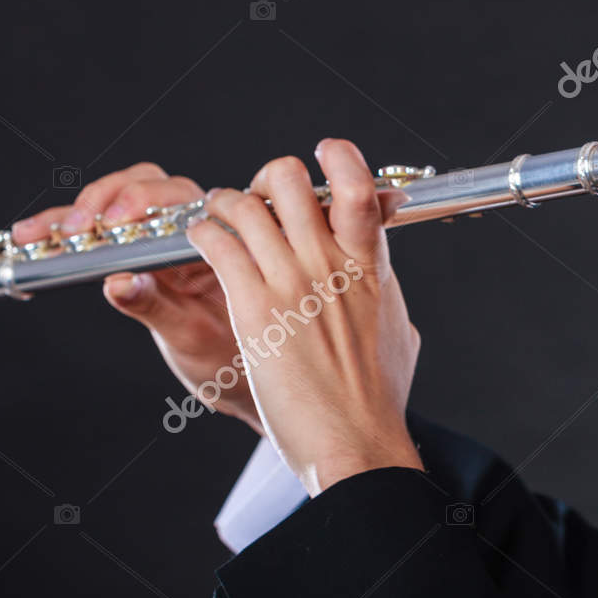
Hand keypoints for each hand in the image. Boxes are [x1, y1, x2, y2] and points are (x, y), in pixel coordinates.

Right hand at [11, 163, 263, 434]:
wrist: (237, 382)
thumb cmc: (229, 358)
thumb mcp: (192, 335)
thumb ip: (156, 306)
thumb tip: (117, 282)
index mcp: (216, 242)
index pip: (175, 198)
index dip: (138, 201)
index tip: (110, 223)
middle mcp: (190, 234)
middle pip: (143, 187)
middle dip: (101, 200)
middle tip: (72, 229)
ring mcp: (160, 243)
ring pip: (116, 204)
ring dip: (73, 213)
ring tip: (35, 233)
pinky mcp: (135, 258)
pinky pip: (101, 234)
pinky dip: (64, 232)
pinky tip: (34, 236)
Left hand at [187, 140, 423, 492]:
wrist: (356, 439)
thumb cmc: (378, 397)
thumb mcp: (397, 329)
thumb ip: (386, 296)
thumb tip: (387, 291)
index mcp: (370, 263)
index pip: (357, 186)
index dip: (338, 159)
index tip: (321, 159)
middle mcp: (329, 261)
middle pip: (290, 180)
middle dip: (268, 181)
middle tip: (258, 200)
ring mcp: (290, 281)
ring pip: (244, 205)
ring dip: (225, 204)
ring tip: (218, 217)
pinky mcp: (253, 307)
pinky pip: (217, 243)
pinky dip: (202, 234)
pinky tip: (200, 243)